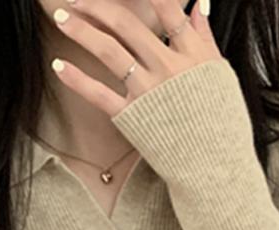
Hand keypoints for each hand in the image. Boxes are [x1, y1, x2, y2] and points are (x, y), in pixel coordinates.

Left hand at [49, 0, 223, 116]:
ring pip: (108, 51)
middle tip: (75, 0)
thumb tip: (199, 5)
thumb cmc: (220, 121)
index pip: (166, 8)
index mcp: (190, 54)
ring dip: (81, 31)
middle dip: (97, 6)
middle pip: (126, 24)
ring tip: (61, 18)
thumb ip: (205, 38)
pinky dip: (76, 79)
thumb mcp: (220, 74)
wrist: (213, 164)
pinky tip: (58, 65)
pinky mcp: (131, 116)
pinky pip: (98, 94)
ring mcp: (146, 91)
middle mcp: (166, 67)